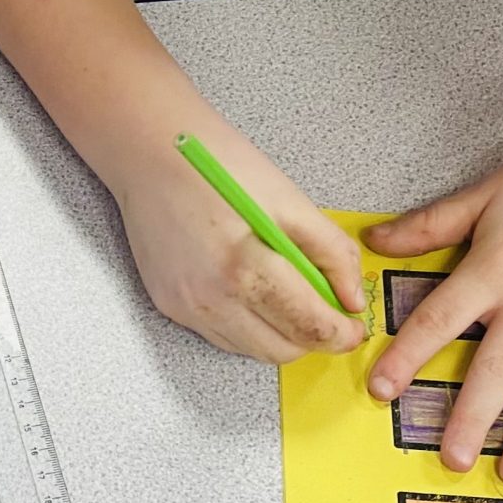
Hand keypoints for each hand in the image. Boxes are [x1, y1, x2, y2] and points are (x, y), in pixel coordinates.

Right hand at [109, 114, 365, 361]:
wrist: (149, 151)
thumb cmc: (215, 163)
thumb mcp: (289, 199)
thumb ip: (330, 252)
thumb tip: (352, 296)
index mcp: (245, 267)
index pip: (308, 327)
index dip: (341, 334)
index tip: (354, 326)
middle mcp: (211, 298)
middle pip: (281, 351)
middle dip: (313, 338)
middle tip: (327, 311)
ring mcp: (186, 307)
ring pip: (251, 350)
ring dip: (279, 334)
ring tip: (288, 295)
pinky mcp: (169, 305)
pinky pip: (222, 335)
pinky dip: (248, 325)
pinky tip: (252, 291)